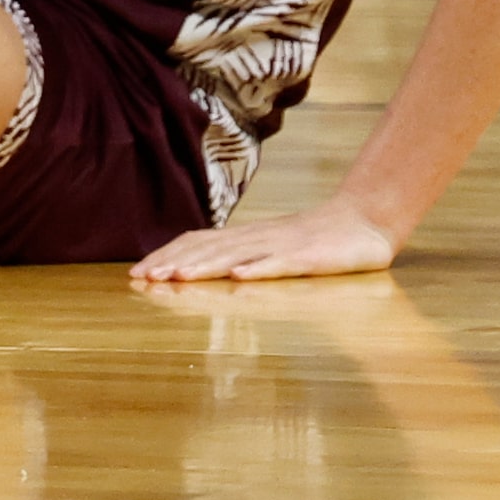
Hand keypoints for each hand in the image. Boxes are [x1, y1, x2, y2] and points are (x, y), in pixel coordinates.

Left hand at [126, 193, 400, 281]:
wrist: (363, 222)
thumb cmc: (313, 240)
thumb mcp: (269, 247)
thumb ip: (238, 254)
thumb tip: (196, 265)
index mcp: (244, 238)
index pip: (196, 243)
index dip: (166, 256)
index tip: (137, 273)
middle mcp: (256, 239)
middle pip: (207, 250)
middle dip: (173, 264)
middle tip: (142, 278)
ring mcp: (281, 246)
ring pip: (236, 256)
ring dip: (204, 267)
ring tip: (176, 278)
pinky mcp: (308, 258)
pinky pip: (280, 264)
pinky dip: (258, 270)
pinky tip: (238, 278)